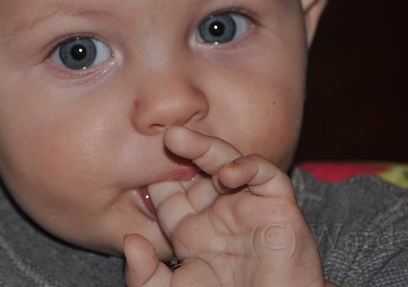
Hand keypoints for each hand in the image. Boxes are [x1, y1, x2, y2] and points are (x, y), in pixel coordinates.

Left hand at [124, 126, 333, 286]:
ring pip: (226, 160)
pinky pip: (264, 174)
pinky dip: (248, 166)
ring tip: (178, 138)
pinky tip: (227, 173)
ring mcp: (247, 205)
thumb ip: (146, 276)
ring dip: (204, 146)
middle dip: (177, 149)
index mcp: (190, 229)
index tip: (133, 159)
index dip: (153, 173)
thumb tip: (129, 243)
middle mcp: (217, 211)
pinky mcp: (278, 205)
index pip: (168, 190)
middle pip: (195, 168)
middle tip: (157, 134)